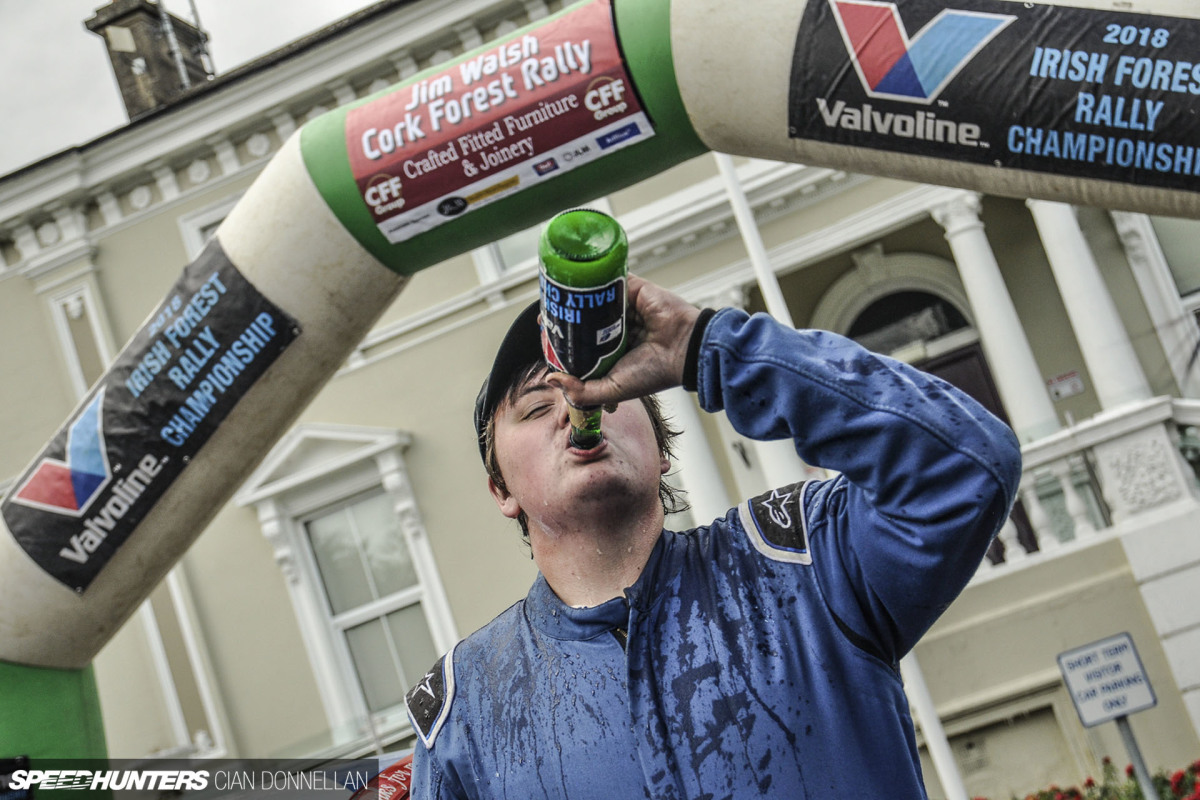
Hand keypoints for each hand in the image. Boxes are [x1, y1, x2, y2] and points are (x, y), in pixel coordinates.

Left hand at [546, 275, 701, 406]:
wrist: (683, 350)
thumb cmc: (653, 373)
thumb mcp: (611, 390)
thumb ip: (581, 392)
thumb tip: (550, 379)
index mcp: (612, 353)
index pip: (581, 345)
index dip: (563, 342)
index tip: (548, 339)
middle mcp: (616, 330)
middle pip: (584, 320)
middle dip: (565, 319)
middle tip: (547, 320)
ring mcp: (624, 308)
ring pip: (593, 299)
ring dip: (575, 298)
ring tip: (555, 298)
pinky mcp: (633, 288)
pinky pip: (609, 279)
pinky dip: (594, 278)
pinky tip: (576, 281)